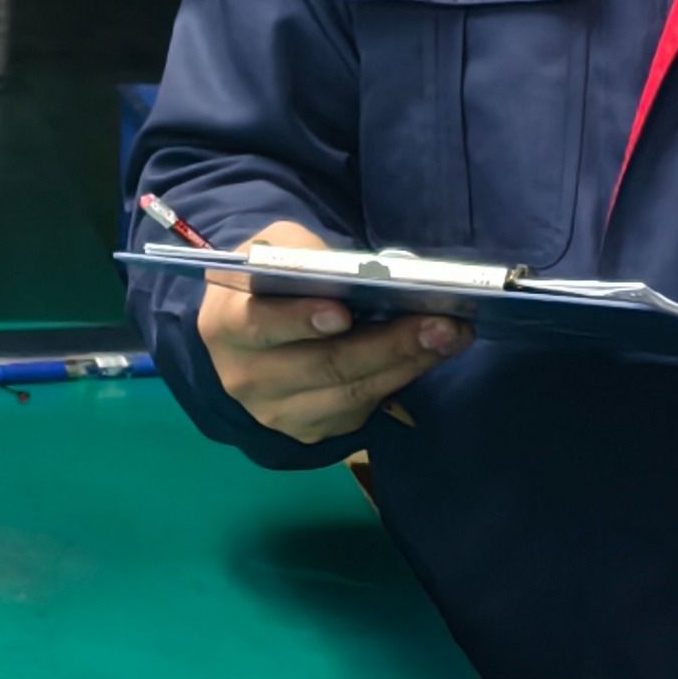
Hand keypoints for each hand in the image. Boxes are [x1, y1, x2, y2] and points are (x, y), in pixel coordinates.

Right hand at [196, 219, 468, 444]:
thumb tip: (358, 274)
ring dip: (408, 363)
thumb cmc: (267, 280)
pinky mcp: (310, 430)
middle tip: (440, 323)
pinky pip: (362, 408)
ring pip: (350, 392)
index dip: (300, 320)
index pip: (259, 325)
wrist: (249, 330)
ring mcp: (278, 411)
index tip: (343, 313)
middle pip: (322, 366)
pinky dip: (402, 379)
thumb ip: (303, 254)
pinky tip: (433, 354)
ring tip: (452, 336)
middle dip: (387, 343)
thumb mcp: (274, 248)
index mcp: (225, 324)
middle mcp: (245, 376)